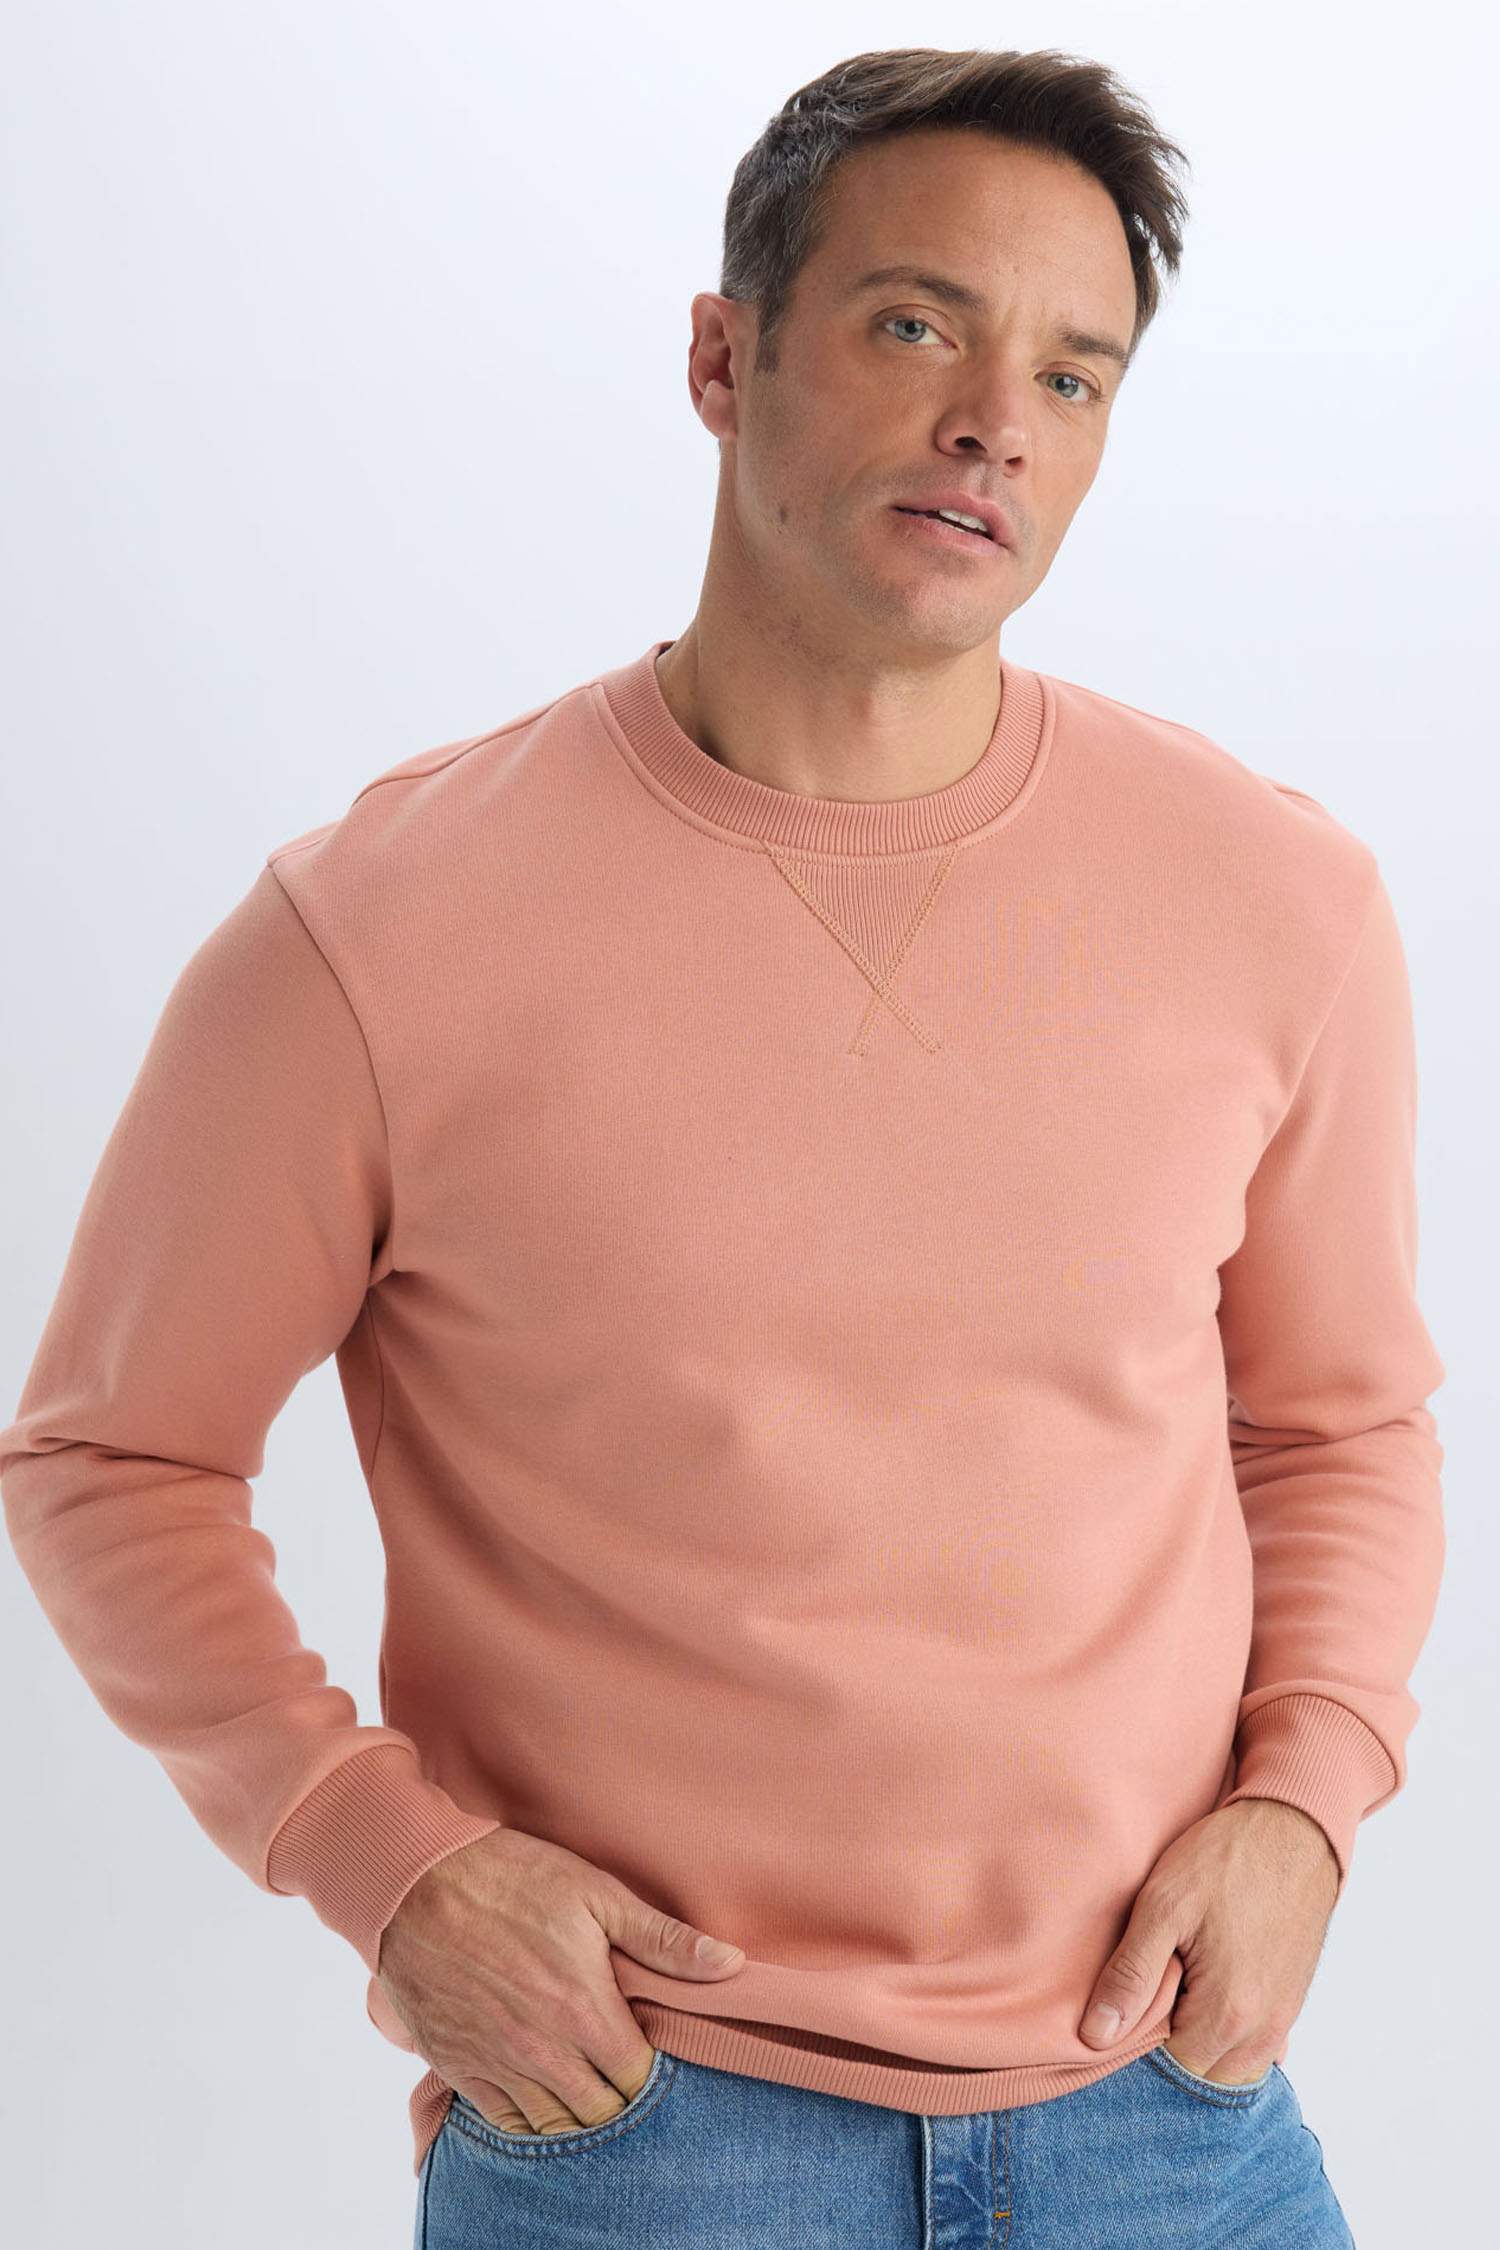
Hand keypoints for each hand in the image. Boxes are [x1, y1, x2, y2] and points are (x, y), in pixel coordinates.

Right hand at [374, 1825, 745, 2132]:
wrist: (416, 1883)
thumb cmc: (511, 1878)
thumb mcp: (595, 1893)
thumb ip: (663, 1940)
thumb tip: (731, 1965)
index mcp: (584, 2009)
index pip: (639, 2078)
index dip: (650, 2065)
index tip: (648, 2041)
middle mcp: (544, 2050)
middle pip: (601, 2111)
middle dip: (618, 2094)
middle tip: (618, 2060)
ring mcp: (498, 2064)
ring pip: (555, 2124)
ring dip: (576, 2109)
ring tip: (584, 2075)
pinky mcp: (459, 2067)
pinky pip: (504, 2121)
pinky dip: (528, 2116)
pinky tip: (539, 2087)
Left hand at [1077, 1799, 1339, 2083]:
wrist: (1292, 1830)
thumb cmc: (1225, 1860)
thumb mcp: (1162, 1906)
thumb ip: (1130, 1976)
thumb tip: (1095, 2036)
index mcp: (1228, 2014)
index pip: (1170, 2069)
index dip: (1138, 2043)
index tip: (1127, 2002)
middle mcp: (1264, 2032)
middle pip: (1202, 2075)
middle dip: (1170, 2047)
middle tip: (1150, 1992)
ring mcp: (1283, 2020)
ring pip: (1230, 2067)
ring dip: (1199, 2043)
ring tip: (1177, 1988)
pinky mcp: (1290, 2003)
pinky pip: (1256, 2047)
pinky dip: (1228, 2035)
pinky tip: (1206, 1992)